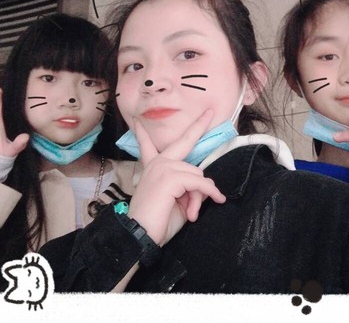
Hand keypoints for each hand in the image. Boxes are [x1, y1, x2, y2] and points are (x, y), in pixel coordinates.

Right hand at [127, 109, 225, 245]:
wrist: (140, 236)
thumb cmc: (157, 223)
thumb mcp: (176, 202)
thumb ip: (188, 188)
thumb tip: (206, 186)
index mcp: (153, 168)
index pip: (148, 146)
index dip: (143, 134)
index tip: (138, 122)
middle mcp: (157, 163)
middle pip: (184, 141)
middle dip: (198, 125)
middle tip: (210, 112)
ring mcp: (163, 167)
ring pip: (197, 175)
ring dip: (200, 196)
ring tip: (190, 214)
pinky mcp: (170, 176)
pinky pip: (199, 182)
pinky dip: (207, 194)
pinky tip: (203, 207)